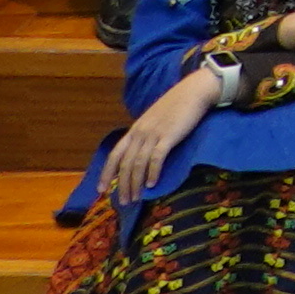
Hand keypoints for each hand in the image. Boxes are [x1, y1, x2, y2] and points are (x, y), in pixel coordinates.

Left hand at [103, 61, 224, 199]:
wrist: (193, 91)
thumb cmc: (176, 105)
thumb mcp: (153, 120)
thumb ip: (145, 135)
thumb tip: (140, 154)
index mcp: (134, 130)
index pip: (114, 155)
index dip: (106, 173)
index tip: (101, 190)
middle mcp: (140, 133)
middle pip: (125, 164)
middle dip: (122, 185)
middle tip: (124, 202)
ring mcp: (153, 134)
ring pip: (138, 164)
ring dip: (135, 184)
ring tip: (136, 198)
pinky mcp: (168, 136)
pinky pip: (156, 158)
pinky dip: (152, 172)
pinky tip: (152, 184)